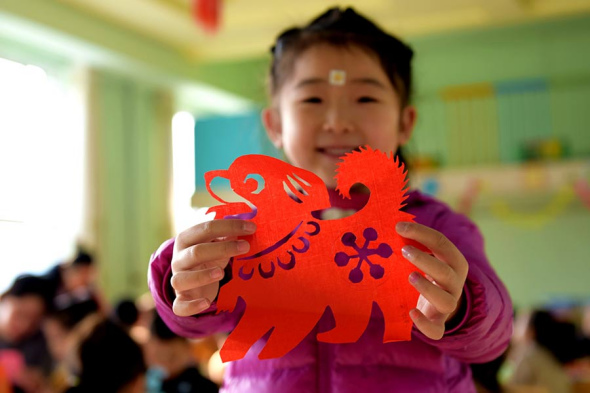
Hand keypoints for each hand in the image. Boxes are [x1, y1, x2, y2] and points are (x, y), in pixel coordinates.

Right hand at [171, 219, 255, 315]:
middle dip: (222, 249)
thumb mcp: (217, 244)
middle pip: (196, 252)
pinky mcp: (181, 300)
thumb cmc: (208, 257)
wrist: (192, 280)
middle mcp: (179, 259)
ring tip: (221, 273)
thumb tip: (249, 226)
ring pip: (181, 279)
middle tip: (245, 246)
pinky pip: (180, 306)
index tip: (251, 227)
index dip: (229, 226)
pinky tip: (206, 302)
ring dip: (202, 276)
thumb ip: (229, 235)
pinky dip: (191, 306)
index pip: (206, 228)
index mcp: (187, 239)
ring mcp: (178, 280)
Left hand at [396, 222, 468, 339]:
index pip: (442, 243)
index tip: (398, 227)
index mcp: (454, 261)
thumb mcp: (426, 255)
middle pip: (445, 271)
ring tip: (410, 276)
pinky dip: (424, 324)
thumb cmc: (428, 271)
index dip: (421, 233)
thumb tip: (389, 223)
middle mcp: (455, 283)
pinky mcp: (438, 323)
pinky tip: (411, 313)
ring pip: (445, 300)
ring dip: (427, 288)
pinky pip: (436, 329)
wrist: (440, 304)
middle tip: (403, 250)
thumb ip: (412, 242)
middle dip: (424, 259)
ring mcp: (449, 304)